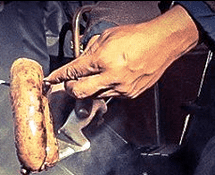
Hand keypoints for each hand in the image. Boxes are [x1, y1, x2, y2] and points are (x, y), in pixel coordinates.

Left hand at [45, 5, 198, 99]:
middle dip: (70, 89)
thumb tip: (78, 61)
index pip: (74, 72)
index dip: (60, 77)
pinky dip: (104, 89)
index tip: (52, 80)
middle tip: (68, 84)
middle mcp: (111, 77)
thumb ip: (89, 51)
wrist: (162, 43)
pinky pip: (109, 96)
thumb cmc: (137, 37)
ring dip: (89, 89)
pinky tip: (109, 79)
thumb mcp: (106, 37)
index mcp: (103, 59)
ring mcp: (121, 88)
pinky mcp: (129, 95)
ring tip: (94, 77)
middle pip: (79, 92)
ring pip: (94, 95)